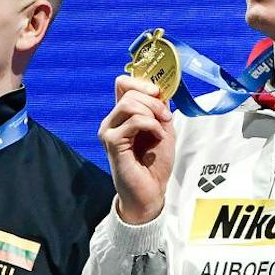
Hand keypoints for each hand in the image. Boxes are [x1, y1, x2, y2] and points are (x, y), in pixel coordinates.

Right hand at [98, 74, 174, 224]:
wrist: (151, 191)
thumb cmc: (154, 165)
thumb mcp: (163, 129)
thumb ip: (160, 109)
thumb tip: (161, 90)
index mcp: (122, 116)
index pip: (122, 84)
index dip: (141, 82)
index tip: (158, 93)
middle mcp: (112, 121)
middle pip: (128, 91)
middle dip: (153, 101)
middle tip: (165, 116)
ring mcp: (109, 131)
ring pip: (129, 103)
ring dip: (152, 112)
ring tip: (161, 129)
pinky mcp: (112, 142)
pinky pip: (134, 121)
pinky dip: (151, 125)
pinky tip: (157, 136)